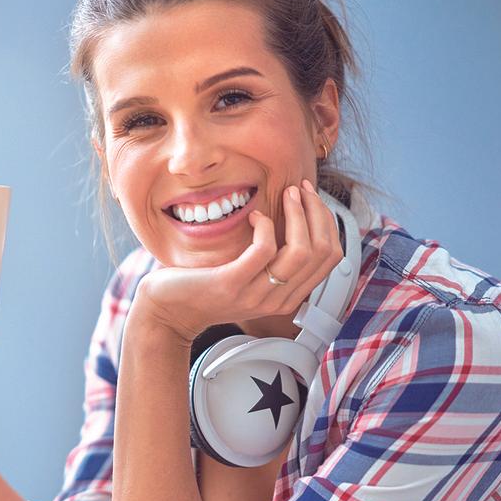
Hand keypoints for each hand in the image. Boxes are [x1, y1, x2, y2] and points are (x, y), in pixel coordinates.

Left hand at [133, 180, 343, 344]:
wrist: (169, 312)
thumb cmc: (206, 286)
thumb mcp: (250, 276)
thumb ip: (275, 260)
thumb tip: (299, 221)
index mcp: (288, 297)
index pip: (331, 258)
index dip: (327, 222)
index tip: (311, 197)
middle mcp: (277, 300)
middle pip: (322, 252)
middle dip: (316, 211)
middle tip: (299, 189)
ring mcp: (256, 295)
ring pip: (300, 251)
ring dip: (297, 214)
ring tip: (285, 194)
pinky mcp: (232, 284)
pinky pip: (264, 250)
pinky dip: (265, 225)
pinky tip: (255, 216)